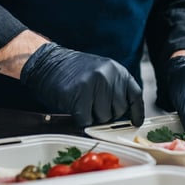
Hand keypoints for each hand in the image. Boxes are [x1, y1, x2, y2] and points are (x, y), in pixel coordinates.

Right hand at [20, 43, 143, 126]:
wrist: (47, 62)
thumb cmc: (73, 71)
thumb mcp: (101, 72)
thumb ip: (114, 88)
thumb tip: (125, 114)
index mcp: (116, 70)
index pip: (135, 96)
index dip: (136, 112)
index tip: (135, 122)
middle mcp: (108, 76)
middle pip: (119, 111)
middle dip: (108, 115)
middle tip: (94, 108)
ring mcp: (94, 85)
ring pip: (104, 118)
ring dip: (94, 118)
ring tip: (83, 105)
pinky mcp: (79, 96)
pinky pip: (87, 121)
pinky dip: (81, 121)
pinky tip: (75, 109)